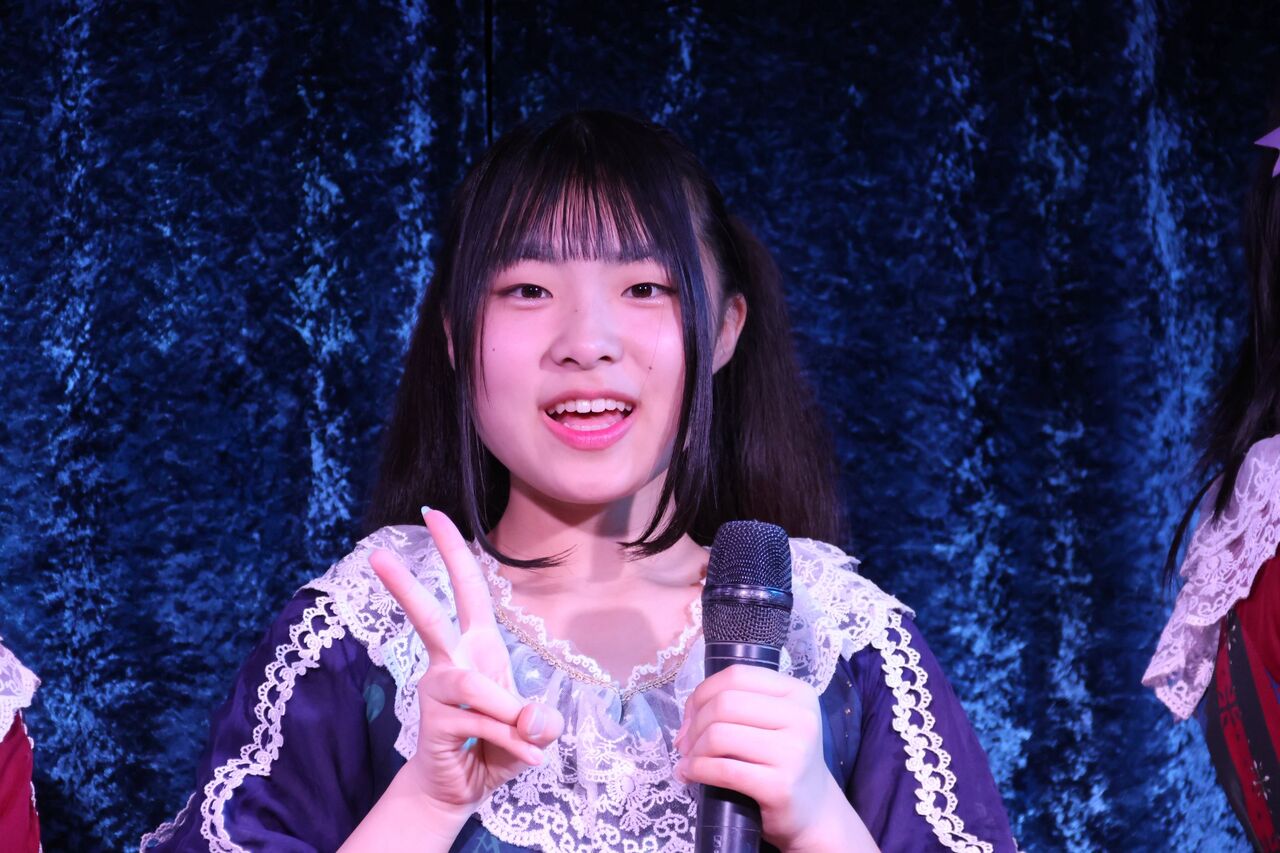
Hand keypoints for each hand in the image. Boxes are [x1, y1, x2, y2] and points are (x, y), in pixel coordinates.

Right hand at [370, 508, 564, 814]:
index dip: (454, 551)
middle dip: (405, 586)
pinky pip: (481, 723)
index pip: (468, 590)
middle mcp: (453, 661)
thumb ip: (540, 723)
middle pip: (429, 616)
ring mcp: (439, 690)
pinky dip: (510, 742)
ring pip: (472, 683)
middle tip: (376, 555)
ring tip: (527, 738)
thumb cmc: (497, 746)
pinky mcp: (434, 722)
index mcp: (480, 646)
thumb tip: (533, 720)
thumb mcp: (534, 732)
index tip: (433, 514)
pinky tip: (522, 759)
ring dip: (509, 712)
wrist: (464, 791)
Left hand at [674, 664, 865, 851]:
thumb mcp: (771, 722)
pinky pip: (724, 769)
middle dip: (693, 724)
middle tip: (685, 744)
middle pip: (724, 703)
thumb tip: (687, 718)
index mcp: (797, 692)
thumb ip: (737, 706)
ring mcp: (794, 752)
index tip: (690, 717)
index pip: (736, 675)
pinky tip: (690, 775)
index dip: (702, 693)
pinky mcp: (781, 786)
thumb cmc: (783, 761)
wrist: (814, 811)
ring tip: (689, 761)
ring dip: (694, 750)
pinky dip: (698, 770)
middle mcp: (801, 717)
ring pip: (719, 734)